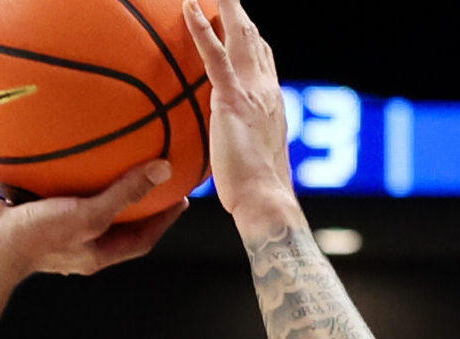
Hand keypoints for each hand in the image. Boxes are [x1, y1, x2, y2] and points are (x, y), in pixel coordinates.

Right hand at [0, 161, 189, 281]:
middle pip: (115, 220)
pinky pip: (51, 185)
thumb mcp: (88, 215)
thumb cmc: (37, 238)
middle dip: (135, 199)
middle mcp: (77, 240)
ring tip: (113, 152)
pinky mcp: (29, 208)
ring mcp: (52, 225)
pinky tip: (64, 141)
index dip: (163, 219)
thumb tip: (163, 168)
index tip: (181, 197)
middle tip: (154, 171)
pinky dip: (60, 167)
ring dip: (97, 180)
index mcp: (96, 252)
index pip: (141, 238)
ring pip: (82, 200)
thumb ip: (124, 193)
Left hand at [181, 0, 303, 235]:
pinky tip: (189, 8)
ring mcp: (252, 92)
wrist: (265, 198)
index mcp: (269, 103)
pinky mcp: (232, 100)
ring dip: (226, 7)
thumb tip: (223, 150)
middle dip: (240, 14)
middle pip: (253, 39)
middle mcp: (266, 90)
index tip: (243, 24)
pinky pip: (215, 57)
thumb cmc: (255, 191)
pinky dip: (203, 30)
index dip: (252, 39)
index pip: (262, 61)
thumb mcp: (246, 159)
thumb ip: (236, 144)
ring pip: (239, 36)